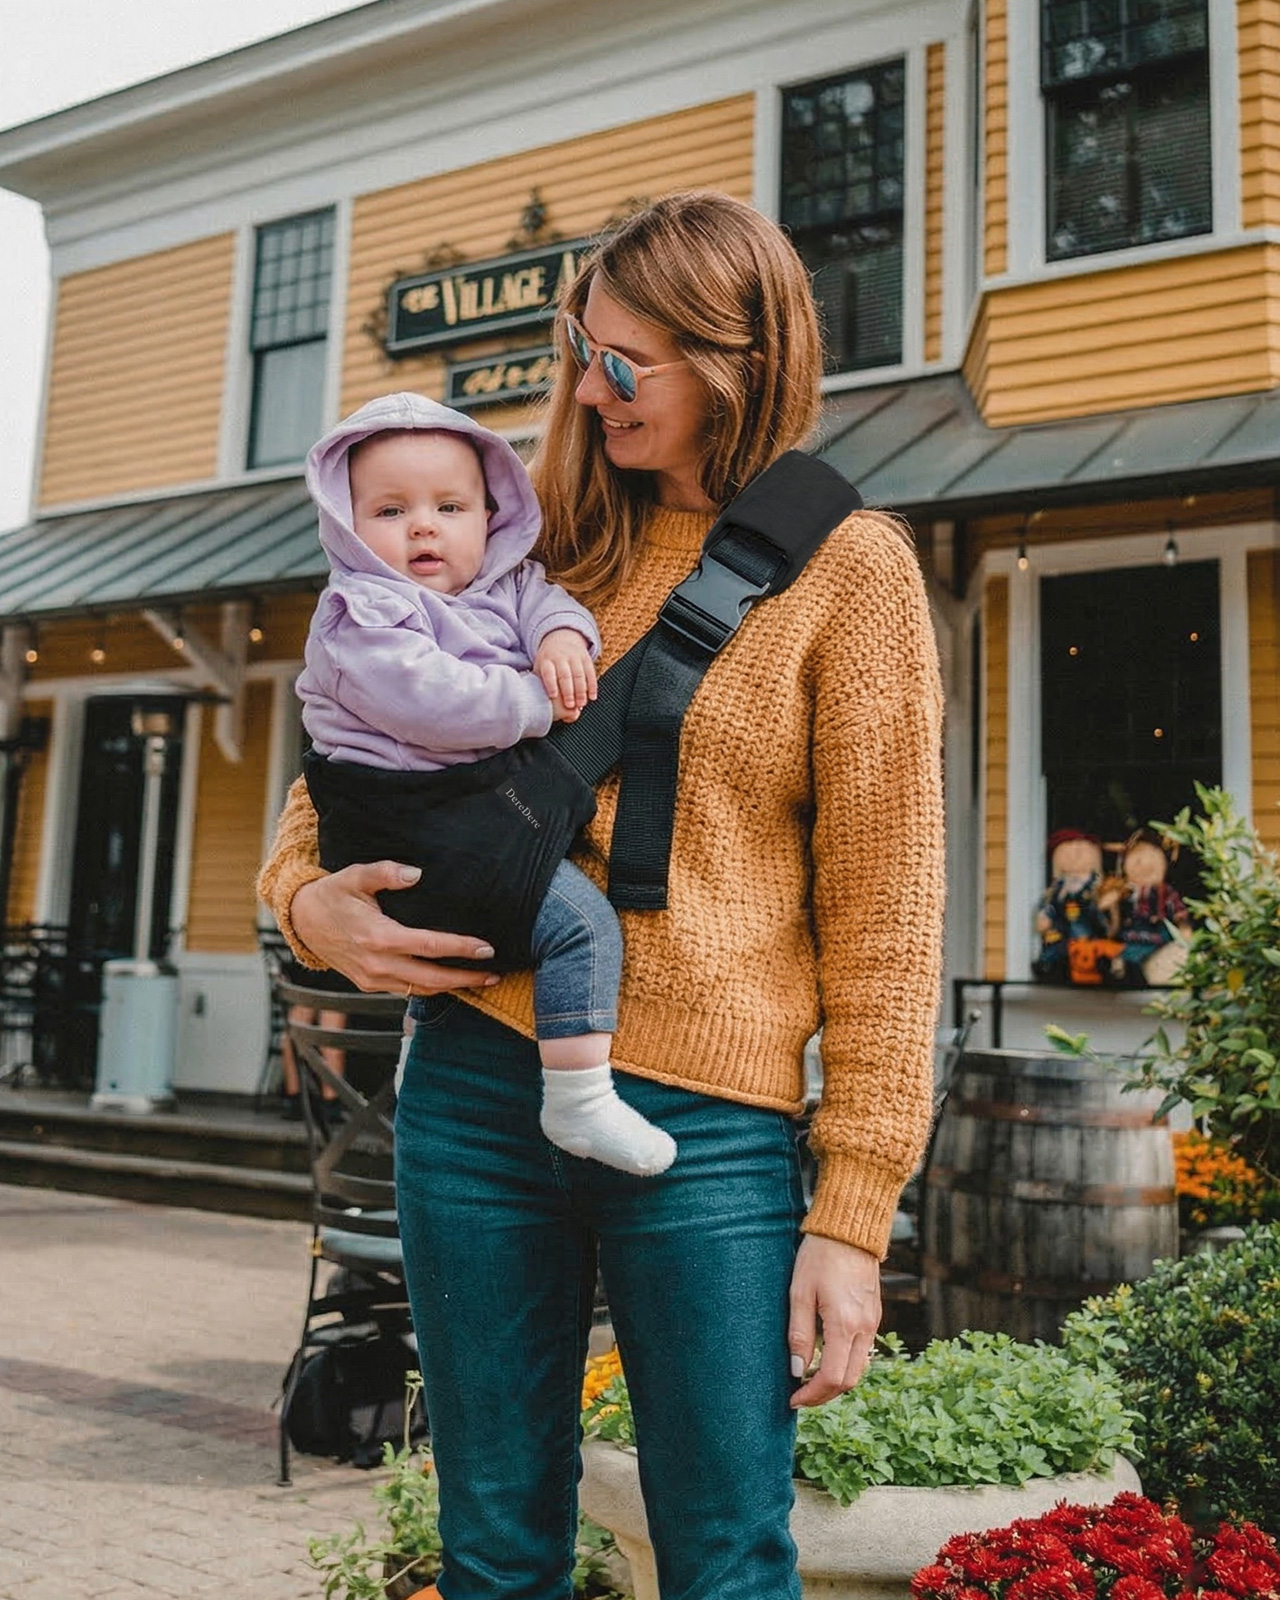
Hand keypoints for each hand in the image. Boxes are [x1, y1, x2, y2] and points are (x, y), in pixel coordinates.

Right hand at [290, 862, 499, 994]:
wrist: (302, 922)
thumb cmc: (333, 895)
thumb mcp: (355, 876)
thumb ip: (385, 872)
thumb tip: (416, 874)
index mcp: (378, 937)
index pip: (429, 946)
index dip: (461, 948)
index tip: (486, 948)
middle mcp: (377, 964)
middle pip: (432, 979)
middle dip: (466, 978)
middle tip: (495, 973)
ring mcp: (373, 979)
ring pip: (421, 991)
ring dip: (453, 988)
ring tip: (481, 980)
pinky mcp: (370, 985)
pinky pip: (407, 991)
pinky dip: (431, 989)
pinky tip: (450, 981)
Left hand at [534, 628, 596, 714]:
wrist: (561, 639)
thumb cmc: (548, 660)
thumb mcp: (540, 667)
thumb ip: (540, 683)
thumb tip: (539, 704)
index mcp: (547, 661)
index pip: (548, 673)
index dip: (551, 684)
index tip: (553, 696)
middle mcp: (561, 657)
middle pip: (565, 675)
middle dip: (568, 691)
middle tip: (570, 706)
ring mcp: (575, 657)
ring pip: (579, 674)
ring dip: (581, 691)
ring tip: (581, 704)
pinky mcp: (586, 658)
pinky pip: (590, 673)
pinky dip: (592, 686)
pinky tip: (592, 697)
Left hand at [788, 1234, 882, 1407]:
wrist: (849, 1229)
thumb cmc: (820, 1256)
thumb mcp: (800, 1293)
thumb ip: (799, 1334)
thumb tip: (796, 1370)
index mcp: (845, 1324)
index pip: (832, 1378)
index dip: (812, 1395)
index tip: (792, 1398)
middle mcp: (864, 1328)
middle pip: (849, 1381)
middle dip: (824, 1394)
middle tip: (799, 1395)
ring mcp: (873, 1322)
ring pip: (859, 1369)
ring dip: (836, 1381)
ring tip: (809, 1379)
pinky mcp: (874, 1315)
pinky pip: (863, 1352)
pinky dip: (846, 1364)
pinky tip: (827, 1358)